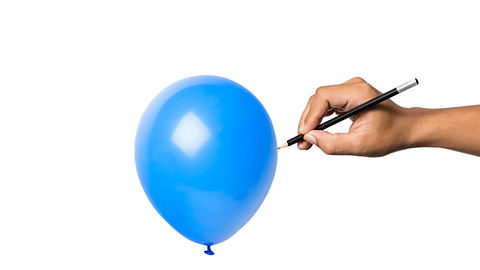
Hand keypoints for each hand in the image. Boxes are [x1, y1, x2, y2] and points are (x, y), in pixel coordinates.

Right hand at [297, 77, 413, 156]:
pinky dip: (317, 119)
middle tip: (301, 142)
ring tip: (305, 141)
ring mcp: (348, 90)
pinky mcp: (345, 97)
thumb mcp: (362, 145)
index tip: (305, 134)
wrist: (406, 128)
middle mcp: (352, 87)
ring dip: (310, 121)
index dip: (311, 115)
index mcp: (359, 93)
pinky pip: (324, 105)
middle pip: (318, 98)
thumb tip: (310, 139)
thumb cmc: (391, 134)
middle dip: (308, 120)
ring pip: (319, 102)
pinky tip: (314, 133)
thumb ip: (334, 144)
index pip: (325, 96)